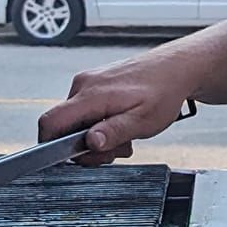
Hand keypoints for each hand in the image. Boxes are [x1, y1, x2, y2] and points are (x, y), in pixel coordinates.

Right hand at [38, 55, 193, 165]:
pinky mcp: (94, 84)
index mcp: (91, 94)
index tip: (75, 158)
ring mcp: (88, 83)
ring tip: (125, 134)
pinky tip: (121, 124)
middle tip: (117, 148)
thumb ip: (114, 132)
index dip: (51, 146)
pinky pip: (86, 111)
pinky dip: (100, 124)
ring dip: (97, 136)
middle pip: (64, 127)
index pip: (51, 122)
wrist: (175, 68)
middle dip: (88, 146)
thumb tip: (90, 143)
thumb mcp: (142, 121)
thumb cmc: (163, 92)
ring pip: (76, 121)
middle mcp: (83, 85)